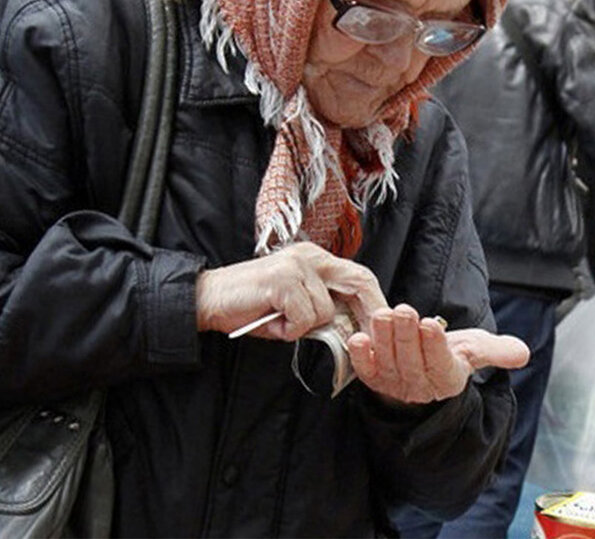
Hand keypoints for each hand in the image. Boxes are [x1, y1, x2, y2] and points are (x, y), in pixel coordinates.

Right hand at [195, 242, 387, 339]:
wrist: (208, 300)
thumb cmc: (253, 307)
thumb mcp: (296, 306)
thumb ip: (324, 309)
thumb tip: (354, 329)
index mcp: (316, 259)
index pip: (360, 276)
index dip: (376, 302)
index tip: (385, 326)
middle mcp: (310, 256)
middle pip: (359, 281)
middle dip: (369, 313)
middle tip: (370, 339)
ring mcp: (296, 265)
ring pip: (326, 310)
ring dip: (305, 327)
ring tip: (280, 323)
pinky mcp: (282, 281)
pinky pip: (304, 318)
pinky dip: (289, 330)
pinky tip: (270, 322)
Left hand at [348, 305, 529, 404]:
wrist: (421, 368)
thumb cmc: (450, 354)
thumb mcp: (476, 349)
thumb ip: (498, 351)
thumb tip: (523, 353)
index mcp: (448, 380)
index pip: (440, 363)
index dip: (434, 345)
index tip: (431, 324)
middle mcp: (420, 387)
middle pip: (411, 361)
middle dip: (407, 335)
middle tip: (404, 310)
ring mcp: (394, 385)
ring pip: (387, 362)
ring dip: (384, 338)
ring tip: (383, 315)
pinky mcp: (372, 379)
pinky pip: (364, 370)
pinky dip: (359, 356)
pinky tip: (357, 338)